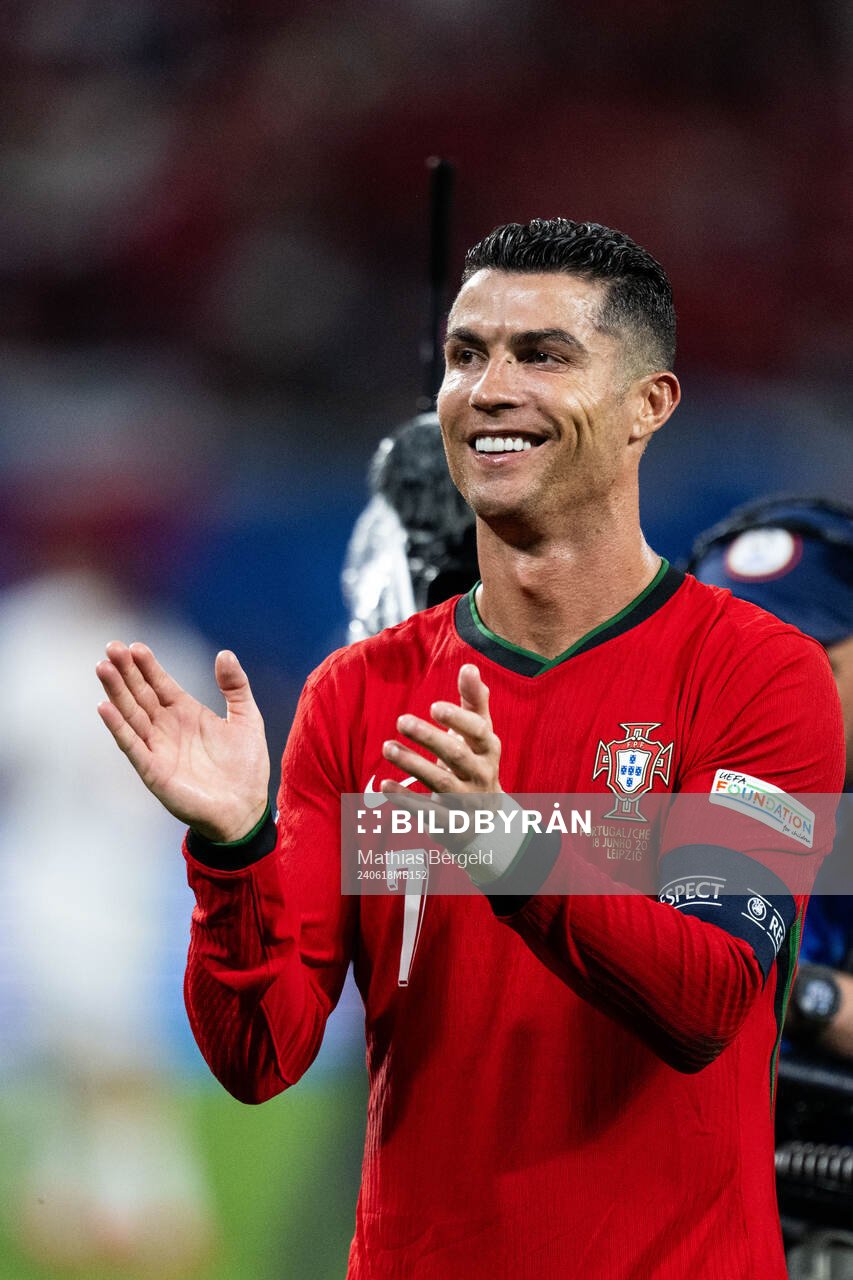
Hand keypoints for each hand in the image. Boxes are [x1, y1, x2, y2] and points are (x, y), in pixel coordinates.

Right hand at [96, 642, 269, 842]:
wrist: (245, 809)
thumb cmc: (246, 767)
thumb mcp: (247, 718)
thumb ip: (236, 687)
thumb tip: (224, 653)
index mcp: (186, 713)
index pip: (161, 683)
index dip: (148, 665)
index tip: (135, 646)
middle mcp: (167, 727)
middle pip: (141, 694)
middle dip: (126, 671)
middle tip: (111, 647)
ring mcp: (158, 748)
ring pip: (131, 714)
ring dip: (116, 692)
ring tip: (103, 668)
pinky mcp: (153, 770)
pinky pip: (132, 745)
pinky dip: (118, 727)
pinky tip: (105, 707)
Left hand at [379, 663, 505, 858]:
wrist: (489, 821)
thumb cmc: (477, 762)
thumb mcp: (480, 734)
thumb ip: (474, 701)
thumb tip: (469, 667)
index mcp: (489, 749)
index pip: (478, 731)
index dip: (457, 719)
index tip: (433, 707)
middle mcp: (481, 774)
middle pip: (456, 755)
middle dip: (429, 737)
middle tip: (401, 720)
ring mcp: (467, 801)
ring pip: (440, 782)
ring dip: (412, 764)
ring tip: (387, 747)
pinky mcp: (450, 822)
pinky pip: (427, 811)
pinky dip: (406, 800)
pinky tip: (384, 784)